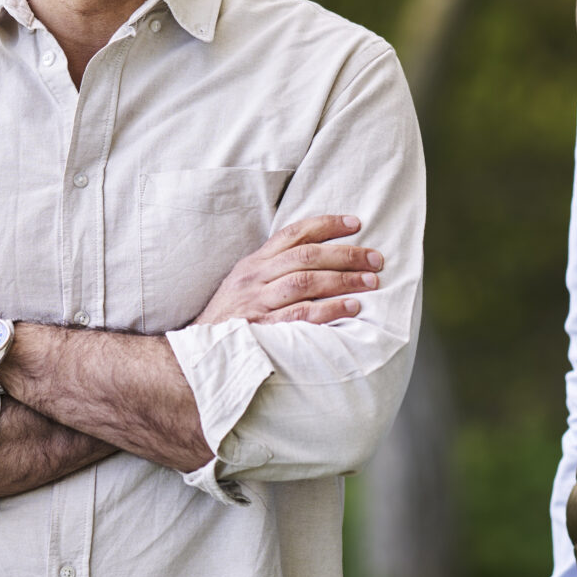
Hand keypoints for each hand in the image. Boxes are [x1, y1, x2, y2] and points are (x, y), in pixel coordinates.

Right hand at [194, 215, 383, 326]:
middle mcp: (256, 278)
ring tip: (371, 281)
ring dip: (343, 279)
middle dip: (345, 254)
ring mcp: (259, 303)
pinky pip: (301, 315)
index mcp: (254, 263)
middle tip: (376, 258)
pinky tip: (352, 307)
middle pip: (306, 256)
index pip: (294, 234)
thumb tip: (319, 256)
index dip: (327, 225)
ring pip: (306, 281)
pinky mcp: (264, 329)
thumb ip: (275, 268)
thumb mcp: (246, 284)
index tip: (356, 223)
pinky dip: (329, 309)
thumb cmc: (231, 317)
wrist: (201, 352)